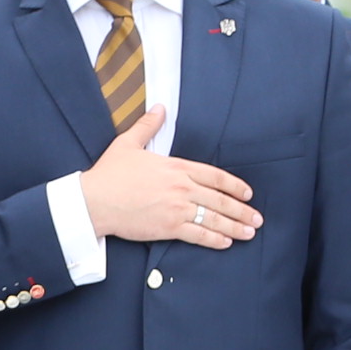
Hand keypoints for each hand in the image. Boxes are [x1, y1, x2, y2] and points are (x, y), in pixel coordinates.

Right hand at [80, 106, 261, 247]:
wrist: (94, 200)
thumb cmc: (109, 174)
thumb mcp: (128, 143)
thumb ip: (147, 126)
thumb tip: (159, 107)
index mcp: (176, 167)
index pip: (215, 176)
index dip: (235, 186)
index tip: (247, 193)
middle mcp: (182, 188)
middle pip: (220, 200)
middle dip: (242, 210)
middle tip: (256, 218)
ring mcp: (177, 209)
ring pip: (214, 219)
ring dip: (235, 227)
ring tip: (249, 232)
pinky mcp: (169, 228)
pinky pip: (199, 235)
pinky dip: (215, 240)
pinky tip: (226, 242)